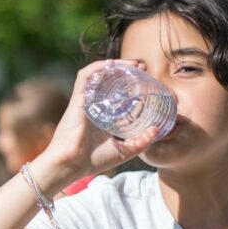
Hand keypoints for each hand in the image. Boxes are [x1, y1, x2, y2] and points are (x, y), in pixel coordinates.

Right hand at [40, 60, 160, 181]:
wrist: (71, 164)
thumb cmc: (91, 160)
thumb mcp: (124, 151)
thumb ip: (141, 142)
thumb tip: (156, 130)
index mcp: (102, 115)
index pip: (115, 92)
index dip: (130, 83)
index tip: (145, 79)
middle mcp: (93, 105)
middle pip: (108, 80)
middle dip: (125, 70)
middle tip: (142, 67)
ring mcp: (84, 100)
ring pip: (97, 74)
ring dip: (114, 65)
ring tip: (131, 63)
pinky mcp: (77, 99)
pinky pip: (84, 76)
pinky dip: (97, 67)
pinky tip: (111, 64)